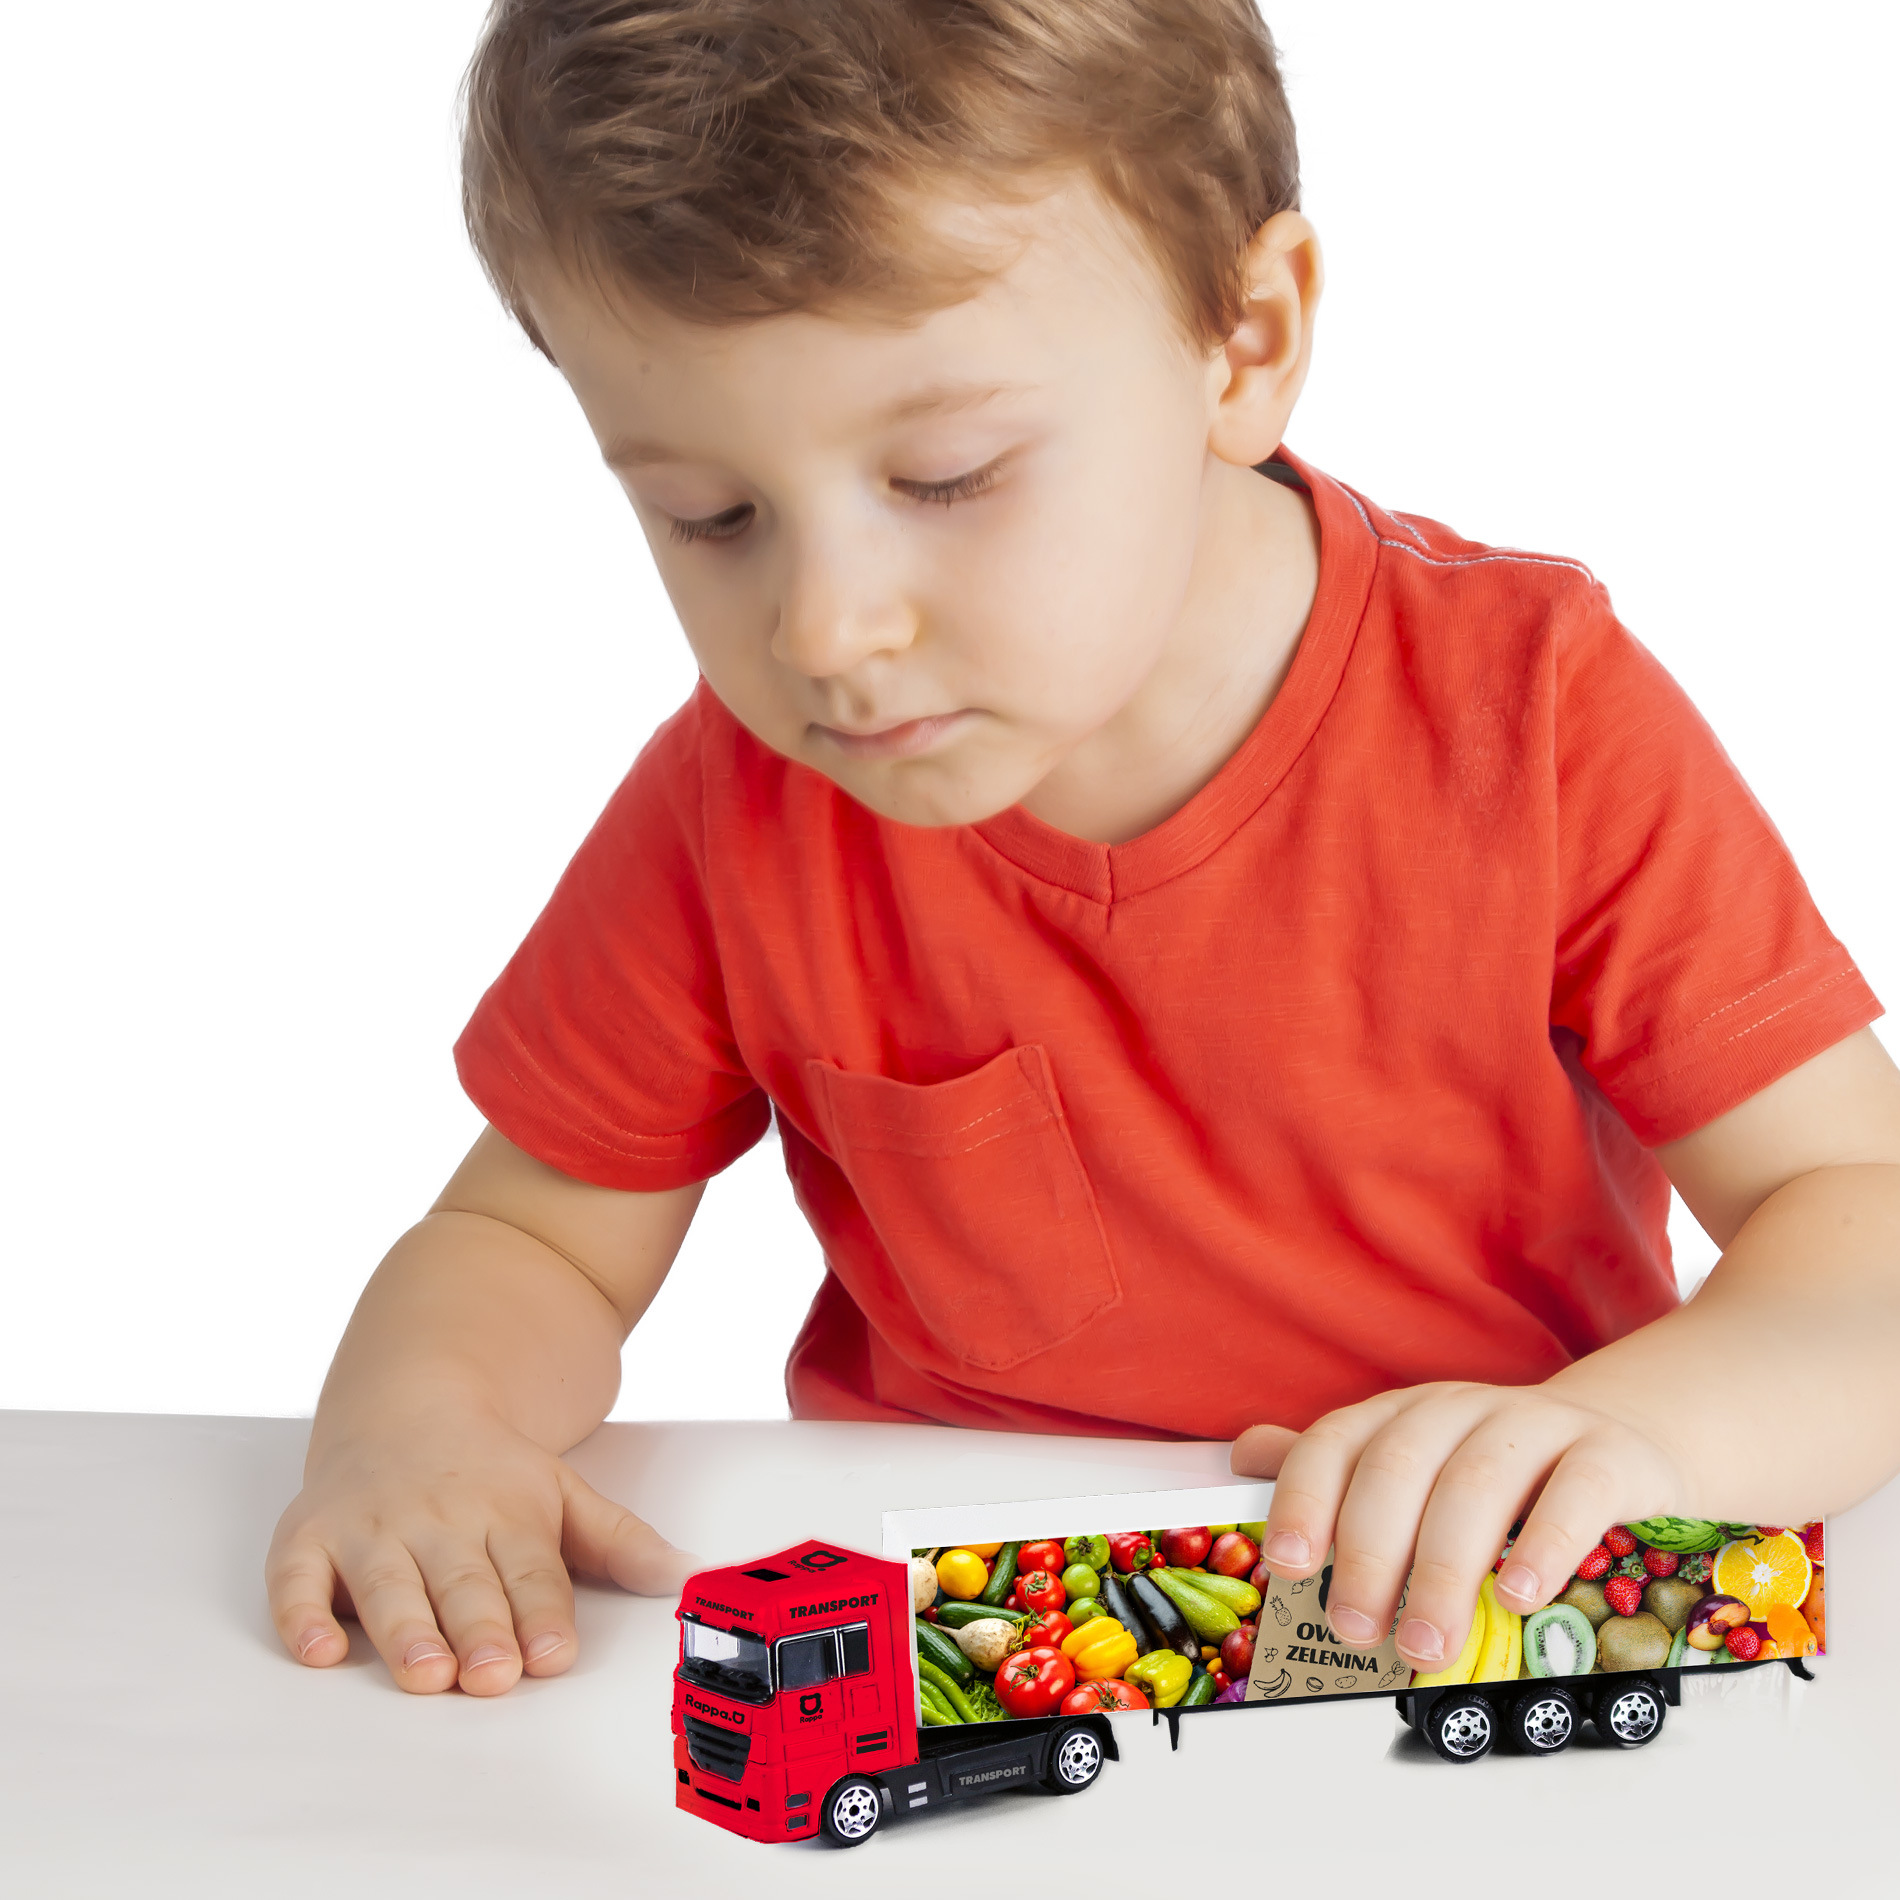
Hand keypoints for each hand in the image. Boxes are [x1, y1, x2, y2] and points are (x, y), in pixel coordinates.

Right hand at [266, 1400, 696, 1694]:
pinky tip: (319, 1651)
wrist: (410, 1397)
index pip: (529, 1570)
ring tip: (425, 1672)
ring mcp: (372, 1525)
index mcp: (506, 1511)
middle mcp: (438, 1517)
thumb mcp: (563, 1492)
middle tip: (491, 1675)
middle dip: (478, 1628)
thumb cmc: (492, 1468)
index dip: (542, 1614)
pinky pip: (297, 1577)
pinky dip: (301, 1614)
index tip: (553, 1655)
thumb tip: (688, 1574)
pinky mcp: (310, 1535)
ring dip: (405, 1628)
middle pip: (462, 1582)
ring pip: (388, 1583)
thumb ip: (621, 1540)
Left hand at [1231, 1381, 1684, 1671]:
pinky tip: (1520, 1596)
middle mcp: (1458, 1410)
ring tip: (1426, 1643)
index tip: (1289, 1564)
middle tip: (1358, 1631)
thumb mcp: (1412, 1468)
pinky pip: (1574, 1491)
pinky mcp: (1607, 1456)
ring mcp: (1535, 1426)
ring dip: (1444, 1570)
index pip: (1336, 1442)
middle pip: (1400, 1470)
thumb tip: (1242, 1458)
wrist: (1616, 1441)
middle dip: (1370, 1555)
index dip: (1306, 1498)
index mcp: (1401, 1416)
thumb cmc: (1497, 1474)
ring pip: (1477, 1485)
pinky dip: (1544, 1544)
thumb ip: (1334, 1471)